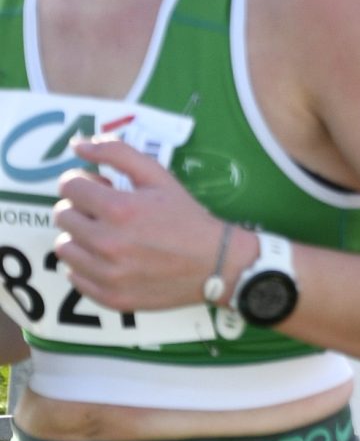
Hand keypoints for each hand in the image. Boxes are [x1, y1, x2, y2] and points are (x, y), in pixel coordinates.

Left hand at [52, 138, 230, 311]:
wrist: (216, 265)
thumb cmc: (187, 218)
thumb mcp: (158, 176)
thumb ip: (116, 152)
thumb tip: (78, 144)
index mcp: (118, 209)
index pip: (69, 186)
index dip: (82, 182)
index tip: (98, 188)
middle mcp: (108, 244)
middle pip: (63, 215)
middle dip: (81, 207)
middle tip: (105, 211)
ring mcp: (107, 274)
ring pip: (64, 247)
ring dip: (79, 236)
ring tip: (104, 235)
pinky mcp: (110, 296)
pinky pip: (74, 276)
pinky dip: (85, 264)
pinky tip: (108, 258)